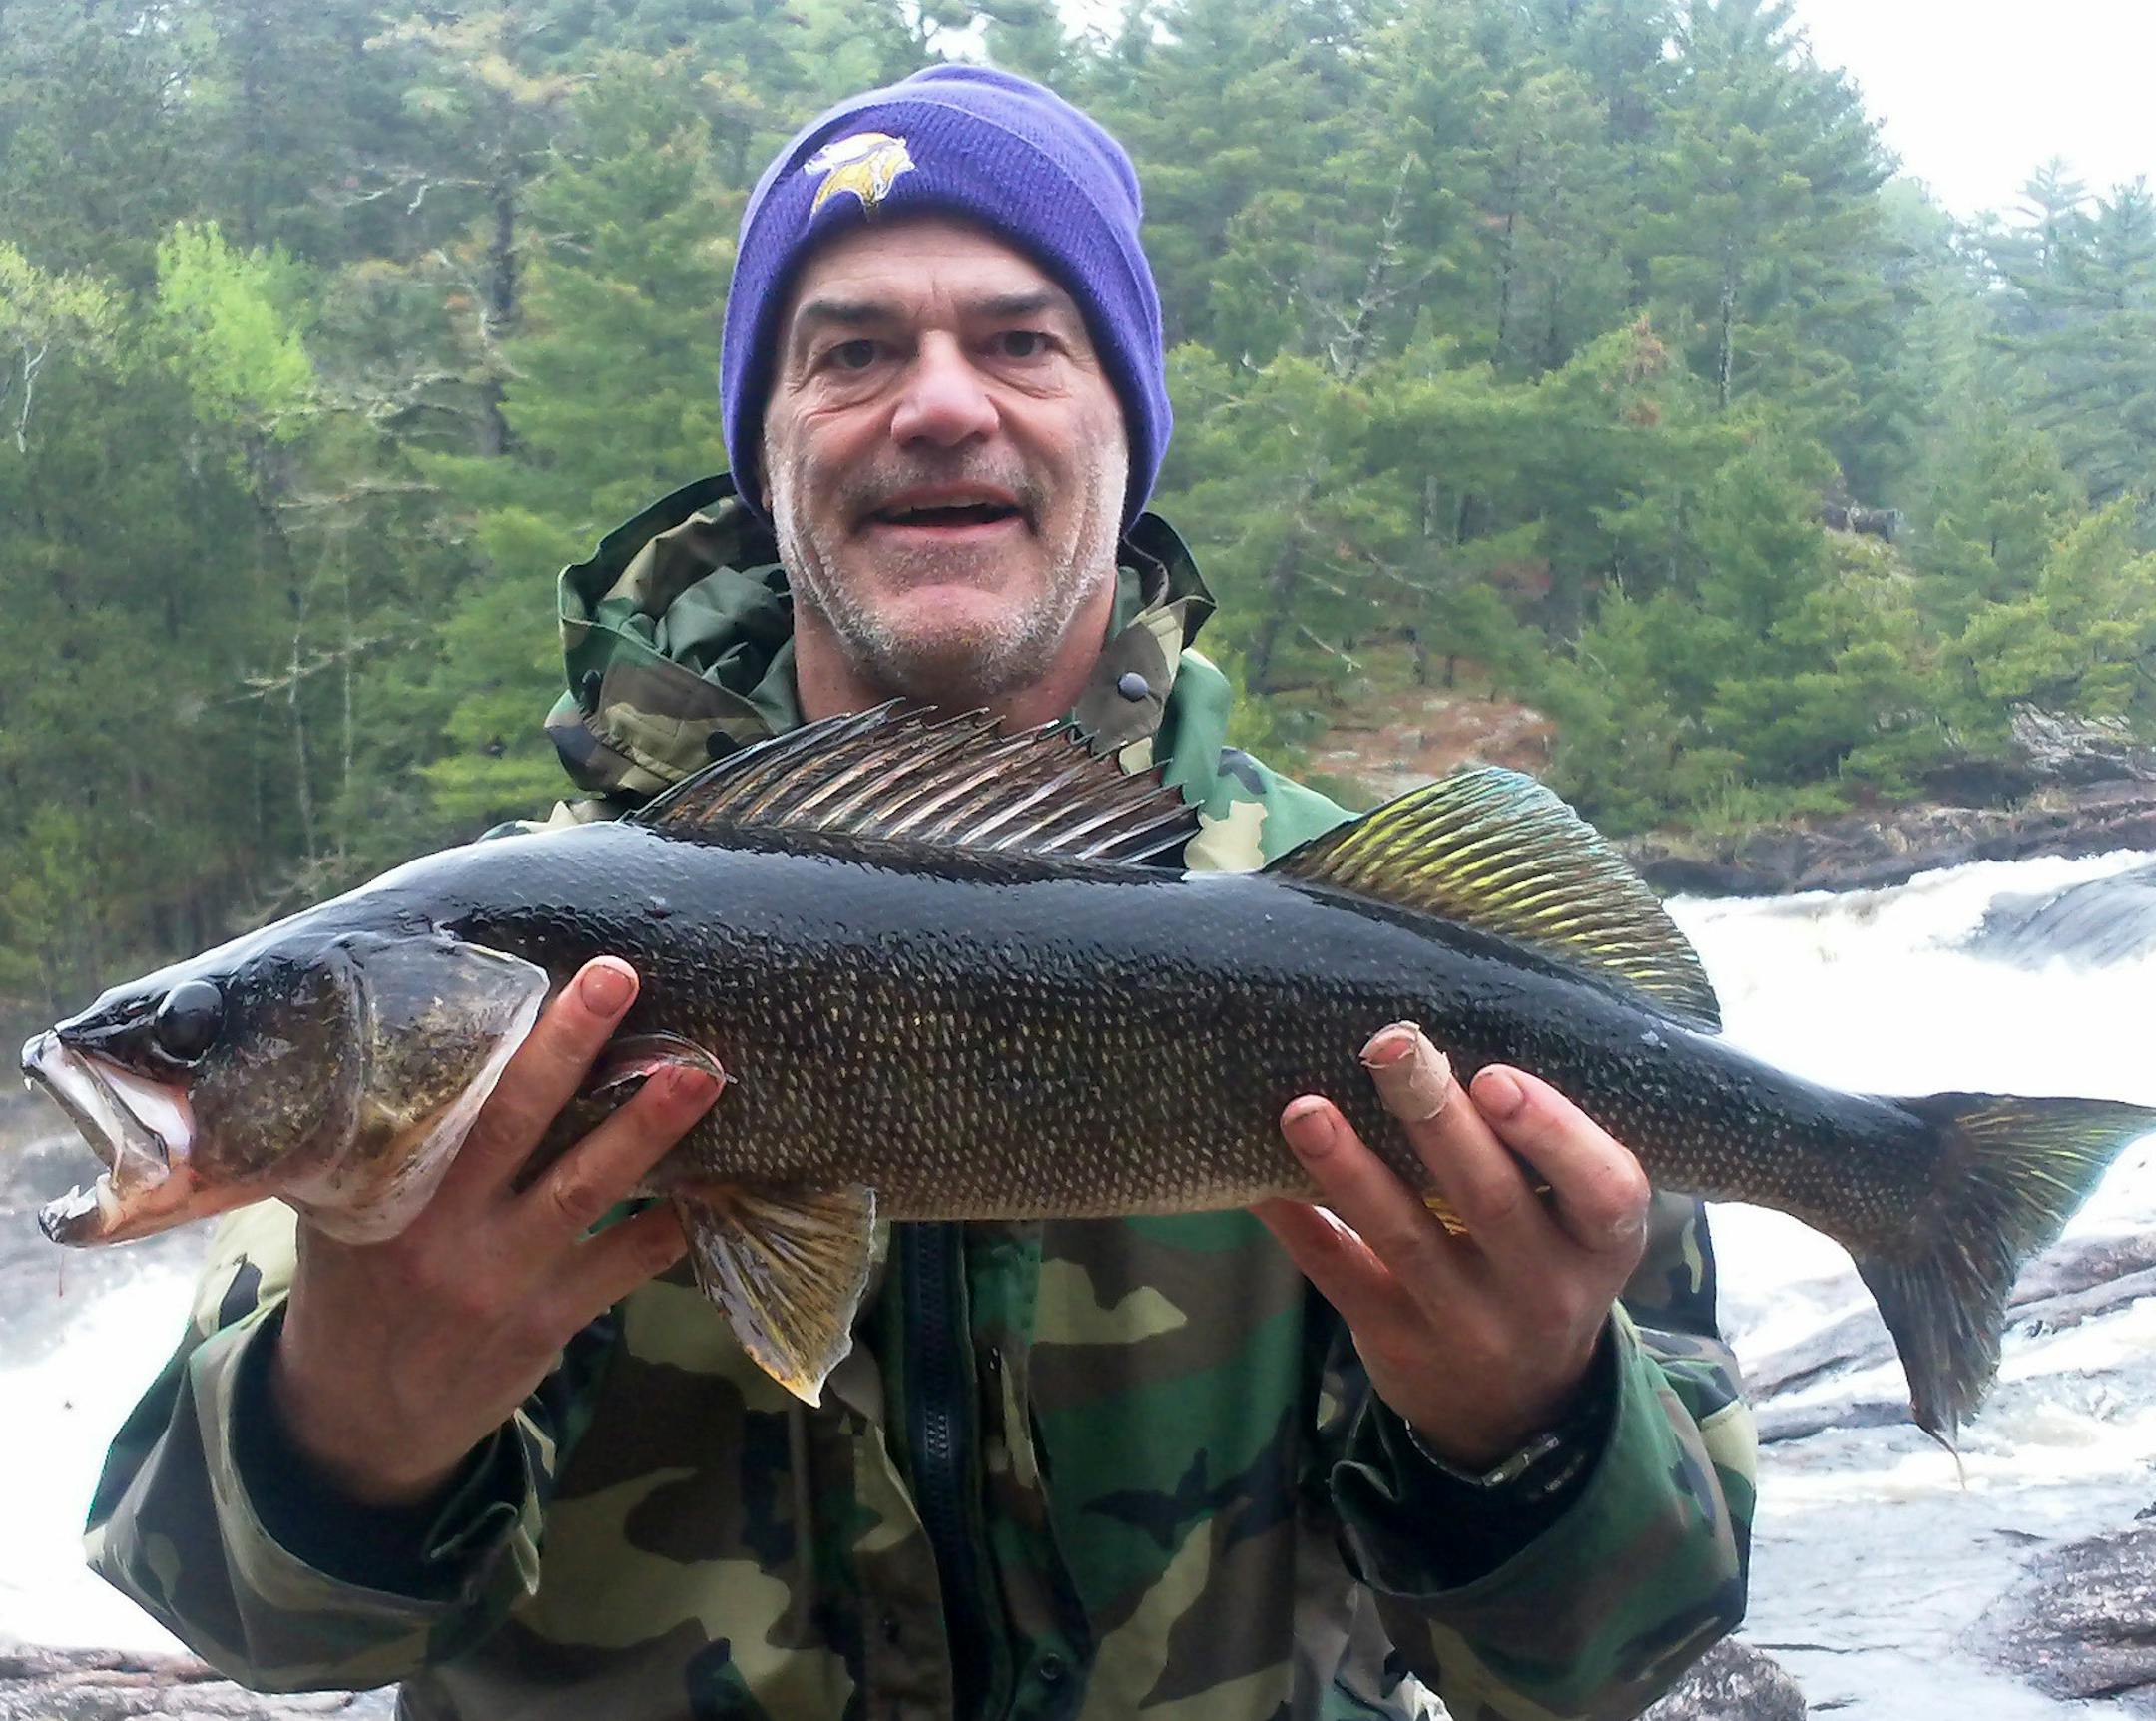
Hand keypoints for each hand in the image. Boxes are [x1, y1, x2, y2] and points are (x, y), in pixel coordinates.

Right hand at [269, 957, 722, 1507]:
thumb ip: (380, 1144)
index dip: (493, 1035)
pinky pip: (621, 1264)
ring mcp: (499, 1277)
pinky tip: (715, 1185)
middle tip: (619, 977)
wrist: (354, 1421)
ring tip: (702, 1075)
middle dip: (569, 1046)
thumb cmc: (356, 1288)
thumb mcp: (343, 1212)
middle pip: (514, 1120)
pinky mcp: (545, 1323)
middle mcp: (441, 1227)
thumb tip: (429, 1042)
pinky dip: (668, 1225)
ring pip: (584, 1189)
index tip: (538, 968)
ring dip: (647, 1129)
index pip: (443, 1097)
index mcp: (384, 1187)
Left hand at [1253, 1023, 1650, 1470]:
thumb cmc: (1538, 1266)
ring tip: (1304, 1109)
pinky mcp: (1398, 1345)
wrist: (1514, 1408)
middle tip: (1391, 1046)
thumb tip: (1440, 1039)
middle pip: (1491, 1201)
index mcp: (1601, 1241)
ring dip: (1351, 1169)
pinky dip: (1300, 1224)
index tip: (1496, 1076)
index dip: (1552, 1132)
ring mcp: (1469, 1325)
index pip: (1603, 1188)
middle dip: (1437, 1120)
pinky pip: (1342, 1277)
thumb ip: (1538, 1153)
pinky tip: (1260, 1180)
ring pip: (1406, 1239)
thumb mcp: (1574, 1225)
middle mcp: (1544, 1289)